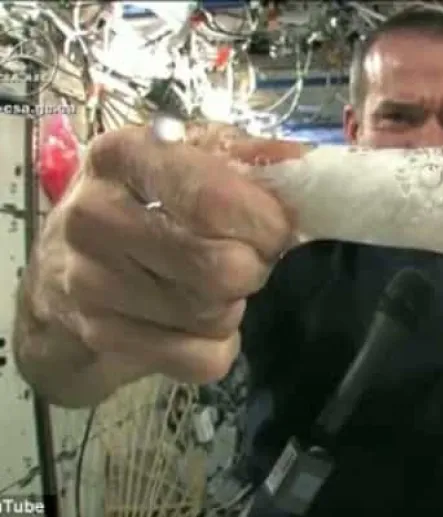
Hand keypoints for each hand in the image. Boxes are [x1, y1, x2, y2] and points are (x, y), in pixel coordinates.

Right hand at [27, 123, 303, 383]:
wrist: (61, 273)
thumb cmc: (145, 204)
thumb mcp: (190, 160)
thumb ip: (252, 158)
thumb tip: (308, 164)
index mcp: (124, 157)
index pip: (215, 200)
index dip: (267, 223)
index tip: (276, 227)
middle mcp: (95, 216)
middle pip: (222, 267)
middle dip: (252, 267)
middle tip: (242, 258)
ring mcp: (91, 283)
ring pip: (215, 315)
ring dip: (232, 305)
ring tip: (210, 285)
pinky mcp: (102, 338)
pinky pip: (202, 360)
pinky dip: (216, 347)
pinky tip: (196, 324)